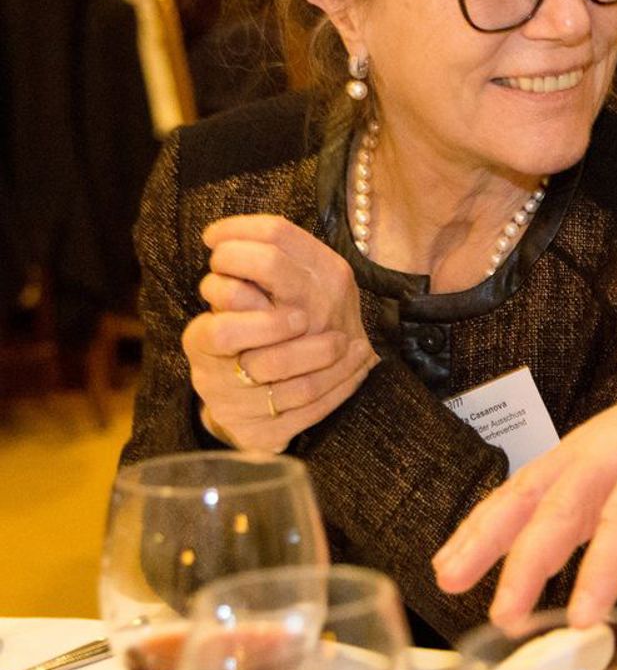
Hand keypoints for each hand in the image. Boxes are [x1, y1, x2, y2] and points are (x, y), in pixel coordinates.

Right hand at [184, 214, 378, 450]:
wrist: (250, 401)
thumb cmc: (256, 334)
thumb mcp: (247, 299)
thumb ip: (258, 267)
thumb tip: (248, 234)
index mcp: (203, 340)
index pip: (219, 326)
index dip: (255, 316)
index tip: (292, 307)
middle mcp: (214, 378)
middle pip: (249, 359)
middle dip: (289, 341)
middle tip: (319, 325)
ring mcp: (237, 410)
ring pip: (289, 391)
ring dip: (326, 364)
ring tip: (352, 344)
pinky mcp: (263, 436)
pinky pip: (309, 414)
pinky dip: (340, 389)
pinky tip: (360, 365)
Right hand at [433, 370, 616, 648]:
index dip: (602, 569)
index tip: (582, 618)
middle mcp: (613, 448)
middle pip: (562, 506)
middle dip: (530, 563)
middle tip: (507, 617)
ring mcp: (582, 449)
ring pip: (525, 493)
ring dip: (485, 537)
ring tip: (449, 580)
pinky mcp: (565, 459)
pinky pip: (518, 491)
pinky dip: (483, 524)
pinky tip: (453, 560)